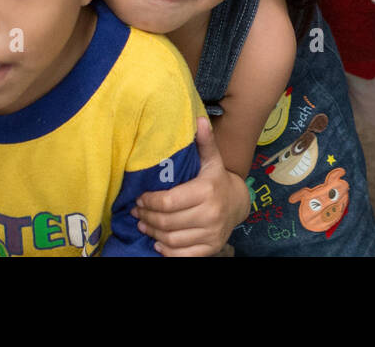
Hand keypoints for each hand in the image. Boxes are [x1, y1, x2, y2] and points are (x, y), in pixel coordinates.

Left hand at [131, 118, 247, 255]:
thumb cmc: (216, 179)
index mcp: (207, 191)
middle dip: (147, 217)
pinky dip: (166, 250)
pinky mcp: (210, 248)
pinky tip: (157, 241)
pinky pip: (181, 255)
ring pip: (171, 239)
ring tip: (143, 224)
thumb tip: (199, 119)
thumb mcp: (211, 159)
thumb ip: (204, 141)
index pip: (168, 202)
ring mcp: (211, 234)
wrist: (238, 203)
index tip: (140, 197)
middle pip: (167, 221)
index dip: (149, 201)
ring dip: (152, 233)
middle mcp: (210, 214)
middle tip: (136, 211)